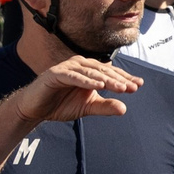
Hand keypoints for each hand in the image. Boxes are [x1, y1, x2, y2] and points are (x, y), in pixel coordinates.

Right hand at [12, 55, 142, 124]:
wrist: (34, 109)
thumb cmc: (61, 104)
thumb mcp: (86, 107)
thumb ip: (104, 106)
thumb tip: (124, 108)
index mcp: (89, 71)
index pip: (110, 73)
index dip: (124, 78)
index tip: (139, 85)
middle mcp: (80, 65)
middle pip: (103, 71)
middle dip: (119, 79)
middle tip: (132, 87)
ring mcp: (67, 67)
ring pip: (91, 72)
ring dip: (106, 79)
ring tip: (120, 87)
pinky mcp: (55, 74)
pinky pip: (73, 76)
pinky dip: (86, 80)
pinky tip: (98, 86)